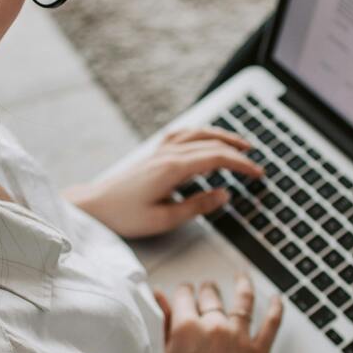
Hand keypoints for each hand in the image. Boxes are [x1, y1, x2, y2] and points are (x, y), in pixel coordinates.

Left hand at [63, 126, 262, 238]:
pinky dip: (201, 133)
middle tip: (256, 163)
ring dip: (222, 136)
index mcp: (173, 168)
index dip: (241, 165)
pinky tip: (207, 138)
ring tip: (241, 145)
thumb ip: (197, 206)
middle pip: (211, 143)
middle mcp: (168, 153)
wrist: (94, 206)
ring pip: (198, 133)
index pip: (217, 158)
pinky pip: (183, 134)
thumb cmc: (125, 215)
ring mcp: (160, 150)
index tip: (258, 174)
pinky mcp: (154, 153)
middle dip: (238, 151)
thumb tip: (224, 194)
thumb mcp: (164, 219)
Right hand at [155, 274, 283, 352]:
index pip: (185, 296)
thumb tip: (159, 296)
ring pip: (243, 302)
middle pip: (211, 296)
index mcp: (186, 326)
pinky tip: (277, 299)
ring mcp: (239, 338)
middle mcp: (214, 326)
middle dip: (207, 291)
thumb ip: (162, 323)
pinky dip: (276, 309)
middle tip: (207, 290)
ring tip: (242, 279)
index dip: (184, 293)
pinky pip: (271, 324)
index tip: (185, 293)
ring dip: (242, 286)